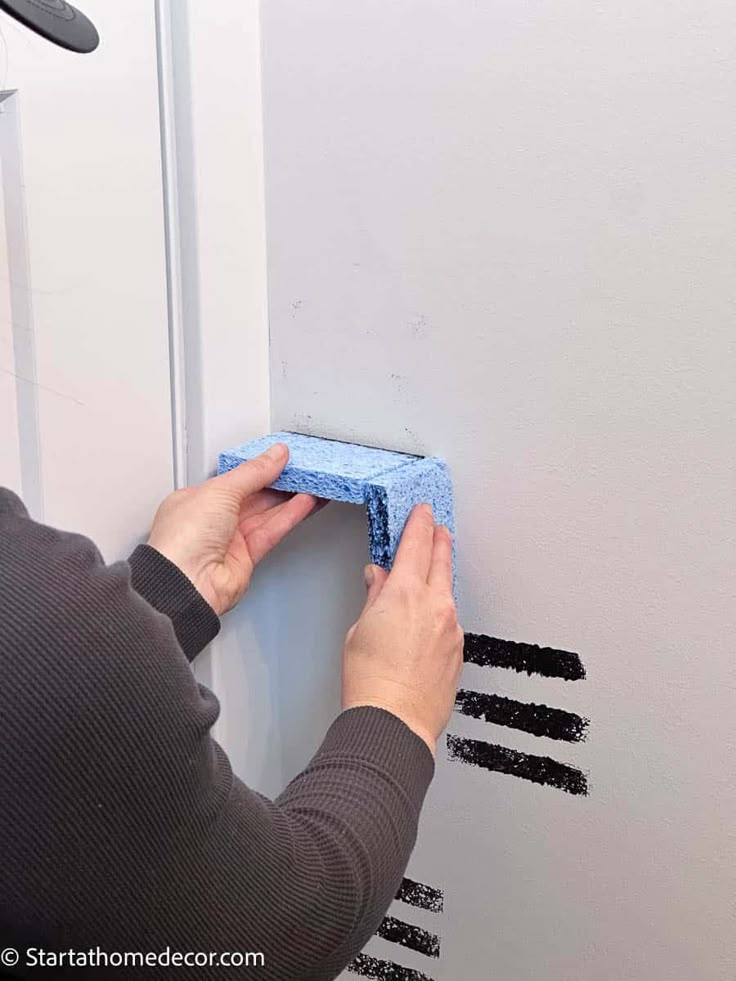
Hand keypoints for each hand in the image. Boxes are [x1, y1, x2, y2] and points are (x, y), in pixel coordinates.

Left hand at [147, 443, 322, 615]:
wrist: (186, 584)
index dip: (258, 468)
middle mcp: (212, 520)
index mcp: (196, 500)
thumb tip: (274, 455)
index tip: (281, 458)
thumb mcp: (220, 490)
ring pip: (266, 514)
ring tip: (312, 484)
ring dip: (290, 498)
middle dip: (278, 482)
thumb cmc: (183, 539)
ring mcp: (229, 540)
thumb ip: (253, 472)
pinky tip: (305, 503)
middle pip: (253, 496)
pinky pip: (272, 531)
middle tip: (302, 469)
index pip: (234, 479)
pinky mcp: (246, 558)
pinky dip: (290, 516)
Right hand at [341, 503, 463, 756]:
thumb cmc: (370, 682)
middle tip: (437, 527)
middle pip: (440, 560)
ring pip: (447, 590)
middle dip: (438, 540)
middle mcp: (434, 605)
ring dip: (440, 576)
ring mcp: (451, 628)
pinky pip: (450, 619)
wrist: (395, 722)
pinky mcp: (458, 649)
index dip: (419, 524)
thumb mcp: (359, 631)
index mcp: (404, 594)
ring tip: (433, 571)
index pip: (415, 545)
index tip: (422, 512)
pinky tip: (429, 618)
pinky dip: (441, 610)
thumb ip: (374, 598)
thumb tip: (377, 580)